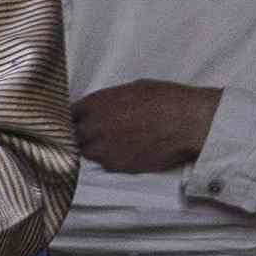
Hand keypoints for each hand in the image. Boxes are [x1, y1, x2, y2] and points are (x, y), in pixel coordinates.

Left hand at [72, 80, 222, 174]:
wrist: (189, 122)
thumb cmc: (167, 100)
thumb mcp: (132, 89)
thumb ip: (108, 101)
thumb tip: (100, 108)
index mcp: (94, 104)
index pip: (67, 115)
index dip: (71, 119)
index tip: (75, 122)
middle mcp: (92, 127)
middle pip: (71, 136)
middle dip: (79, 135)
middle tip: (92, 134)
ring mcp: (101, 149)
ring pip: (85, 153)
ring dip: (94, 149)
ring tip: (113, 143)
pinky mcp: (115, 166)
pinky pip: (105, 164)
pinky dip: (112, 159)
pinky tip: (127, 151)